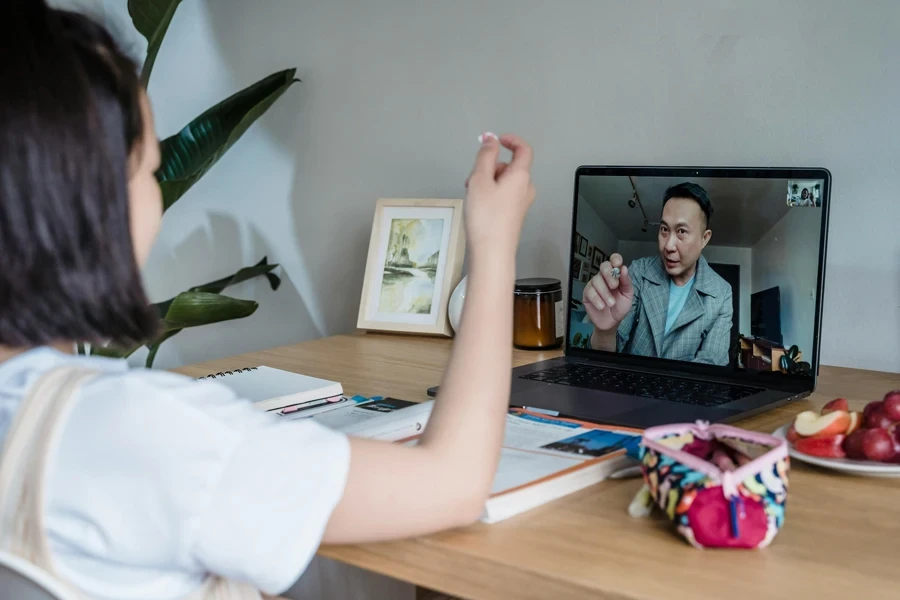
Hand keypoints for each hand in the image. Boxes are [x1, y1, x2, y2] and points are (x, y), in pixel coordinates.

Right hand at [464, 133, 535, 259]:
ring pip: (504, 182)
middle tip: (473, 180)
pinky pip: (503, 195)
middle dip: (490, 167)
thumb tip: (491, 138)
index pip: (524, 149)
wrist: (492, 252)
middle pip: (510, 167)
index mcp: (521, 176)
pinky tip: (478, 207)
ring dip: (487, 182)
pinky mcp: (515, 215)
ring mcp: (522, 203)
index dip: (511, 140)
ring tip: (473, 196)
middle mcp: (526, 188)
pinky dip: (490, 194)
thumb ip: (485, 155)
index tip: (494, 140)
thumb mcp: (480, 180)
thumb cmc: (486, 215)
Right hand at [582, 253, 633, 330]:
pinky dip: (597, 300)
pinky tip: (602, 307)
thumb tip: (624, 268)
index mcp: (615, 275)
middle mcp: (604, 277)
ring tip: (611, 304)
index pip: (613, 261)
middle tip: (614, 286)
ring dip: (605, 293)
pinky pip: (590, 292)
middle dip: (609, 275)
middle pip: (603, 266)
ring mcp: (594, 284)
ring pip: (597, 281)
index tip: (618, 264)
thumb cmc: (620, 306)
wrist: (612, 322)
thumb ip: (626, 282)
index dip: (615, 259)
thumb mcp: (628, 295)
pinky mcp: (587, 294)